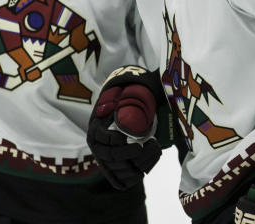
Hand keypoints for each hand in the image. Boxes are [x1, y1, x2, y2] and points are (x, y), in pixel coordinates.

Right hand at [87, 65, 163, 189]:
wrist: (122, 118)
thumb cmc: (128, 103)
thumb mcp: (131, 93)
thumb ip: (142, 85)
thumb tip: (158, 73)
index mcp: (97, 127)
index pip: (102, 138)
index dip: (115, 139)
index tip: (132, 136)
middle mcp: (98, 146)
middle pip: (111, 157)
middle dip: (129, 153)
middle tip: (148, 146)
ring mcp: (105, 160)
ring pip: (119, 171)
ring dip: (138, 165)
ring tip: (154, 151)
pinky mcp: (114, 171)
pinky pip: (121, 181)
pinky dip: (134, 177)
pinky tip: (147, 166)